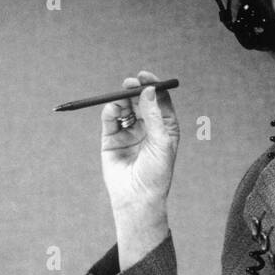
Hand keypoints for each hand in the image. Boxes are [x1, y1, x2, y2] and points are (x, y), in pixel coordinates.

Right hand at [100, 70, 179, 211]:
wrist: (137, 198)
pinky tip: (112, 110)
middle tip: (129, 83)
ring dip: (121, 100)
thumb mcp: (160, 141)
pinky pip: (110, 120)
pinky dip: (109, 112)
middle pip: (140, 100)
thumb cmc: (156, 173)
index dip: (153, 86)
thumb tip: (149, 90)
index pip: (159, 100)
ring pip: (124, 108)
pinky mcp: (111, 139)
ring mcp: (129, 132)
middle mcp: (147, 127)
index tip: (145, 76)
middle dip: (134, 90)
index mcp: (164, 126)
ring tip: (119, 100)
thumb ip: (154, 115)